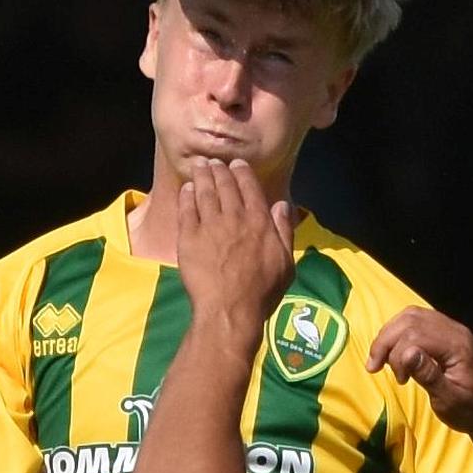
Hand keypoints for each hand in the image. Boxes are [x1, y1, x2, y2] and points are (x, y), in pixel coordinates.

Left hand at [177, 159, 296, 332]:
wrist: (230, 311)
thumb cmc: (262, 293)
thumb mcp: (286, 264)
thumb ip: (284, 232)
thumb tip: (283, 205)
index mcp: (259, 222)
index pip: (250, 188)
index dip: (242, 172)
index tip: (236, 164)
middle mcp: (234, 218)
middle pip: (225, 185)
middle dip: (219, 170)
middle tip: (213, 161)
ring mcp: (209, 226)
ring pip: (204, 192)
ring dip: (202, 176)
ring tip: (199, 166)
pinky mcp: (188, 238)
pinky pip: (186, 210)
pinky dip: (186, 196)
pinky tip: (185, 189)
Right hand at [368, 308, 472, 441]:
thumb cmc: (470, 411)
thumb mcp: (449, 400)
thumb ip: (429, 376)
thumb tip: (406, 353)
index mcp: (458, 345)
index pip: (416, 334)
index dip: (397, 353)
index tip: (400, 380)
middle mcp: (456, 330)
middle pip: (411, 319)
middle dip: (386, 341)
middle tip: (375, 367)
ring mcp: (451, 329)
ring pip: (411, 316)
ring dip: (390, 335)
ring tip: (381, 360)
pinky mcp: (445, 333)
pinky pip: (417, 321)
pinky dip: (399, 333)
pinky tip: (394, 352)